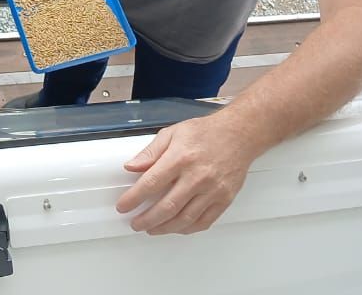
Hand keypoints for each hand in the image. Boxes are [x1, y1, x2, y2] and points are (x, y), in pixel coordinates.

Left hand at [115, 114, 257, 234]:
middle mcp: (197, 176)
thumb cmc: (205, 133)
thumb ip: (150, 152)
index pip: (151, 183)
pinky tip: (175, 228)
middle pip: (167, 206)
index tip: (123, 206)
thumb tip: (131, 167)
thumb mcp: (171, 133)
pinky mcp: (224, 199)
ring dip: (164, 228)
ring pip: (185, 218)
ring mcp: (213, 190)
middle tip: (135, 223)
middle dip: (147, 219)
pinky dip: (187, 229)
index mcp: (180, 158)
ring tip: (151, 229)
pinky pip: (204, 221)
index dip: (134, 198)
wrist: (238, 134)